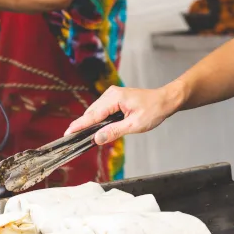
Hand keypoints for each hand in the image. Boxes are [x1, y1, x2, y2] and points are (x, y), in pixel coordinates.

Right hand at [65, 82, 186, 144]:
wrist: (165, 100)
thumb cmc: (154, 110)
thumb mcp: (134, 125)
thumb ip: (114, 132)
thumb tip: (97, 139)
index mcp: (115, 98)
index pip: (92, 115)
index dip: (79, 125)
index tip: (67, 132)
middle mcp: (111, 94)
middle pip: (91, 113)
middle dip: (83, 125)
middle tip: (72, 138)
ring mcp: (112, 95)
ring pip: (95, 111)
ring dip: (91, 123)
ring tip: (82, 135)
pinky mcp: (115, 98)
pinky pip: (102, 110)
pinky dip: (98, 119)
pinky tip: (96, 128)